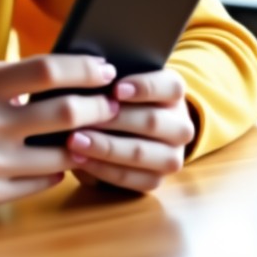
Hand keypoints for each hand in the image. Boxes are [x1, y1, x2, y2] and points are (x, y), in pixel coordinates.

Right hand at [0, 55, 119, 205]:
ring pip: (61, 154)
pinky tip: (60, 157)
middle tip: (111, 103)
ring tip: (93, 131)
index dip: (84, 69)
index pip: (47, 70)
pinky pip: (43, 182)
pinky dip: (59, 168)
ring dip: (85, 142)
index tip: (104, 69)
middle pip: (64, 113)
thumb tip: (69, 75)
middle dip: (98, 107)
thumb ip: (13, 74)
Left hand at [65, 68, 193, 192]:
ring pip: (140, 153)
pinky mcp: (157, 180)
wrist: (135, 126)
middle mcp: (181, 125)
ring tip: (74, 141)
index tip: (115, 89)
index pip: (171, 87)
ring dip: (104, 148)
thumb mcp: (123, 79)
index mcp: (175, 92)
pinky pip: (130, 178)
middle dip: (114, 120)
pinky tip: (80, 160)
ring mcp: (172, 157)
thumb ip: (113, 78)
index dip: (144, 87)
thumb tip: (90, 75)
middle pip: (152, 122)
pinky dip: (102, 169)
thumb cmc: (121, 94)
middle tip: (81, 116)